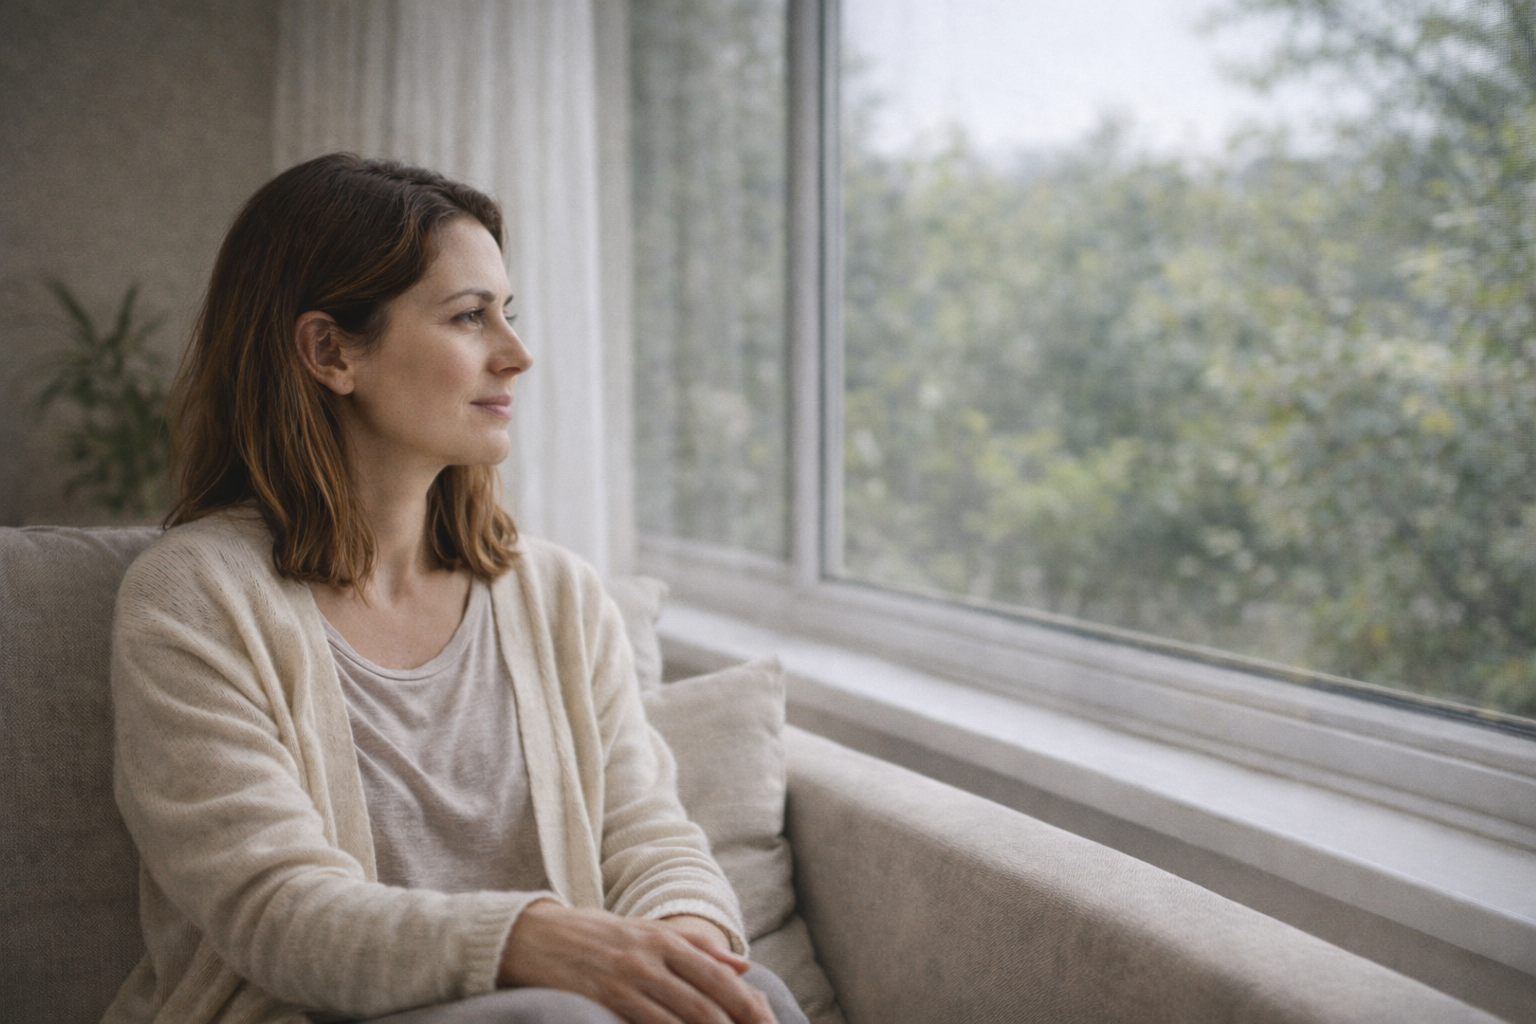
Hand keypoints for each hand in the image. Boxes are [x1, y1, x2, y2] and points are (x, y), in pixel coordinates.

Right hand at [498, 900, 772, 1023]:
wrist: (533, 935)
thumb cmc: (597, 935)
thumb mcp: (648, 931)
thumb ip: (697, 948)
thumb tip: (744, 966)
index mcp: (664, 940)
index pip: (718, 977)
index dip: (747, 1006)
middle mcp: (649, 959)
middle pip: (705, 1004)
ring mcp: (624, 983)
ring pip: (679, 1022)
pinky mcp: (600, 1003)